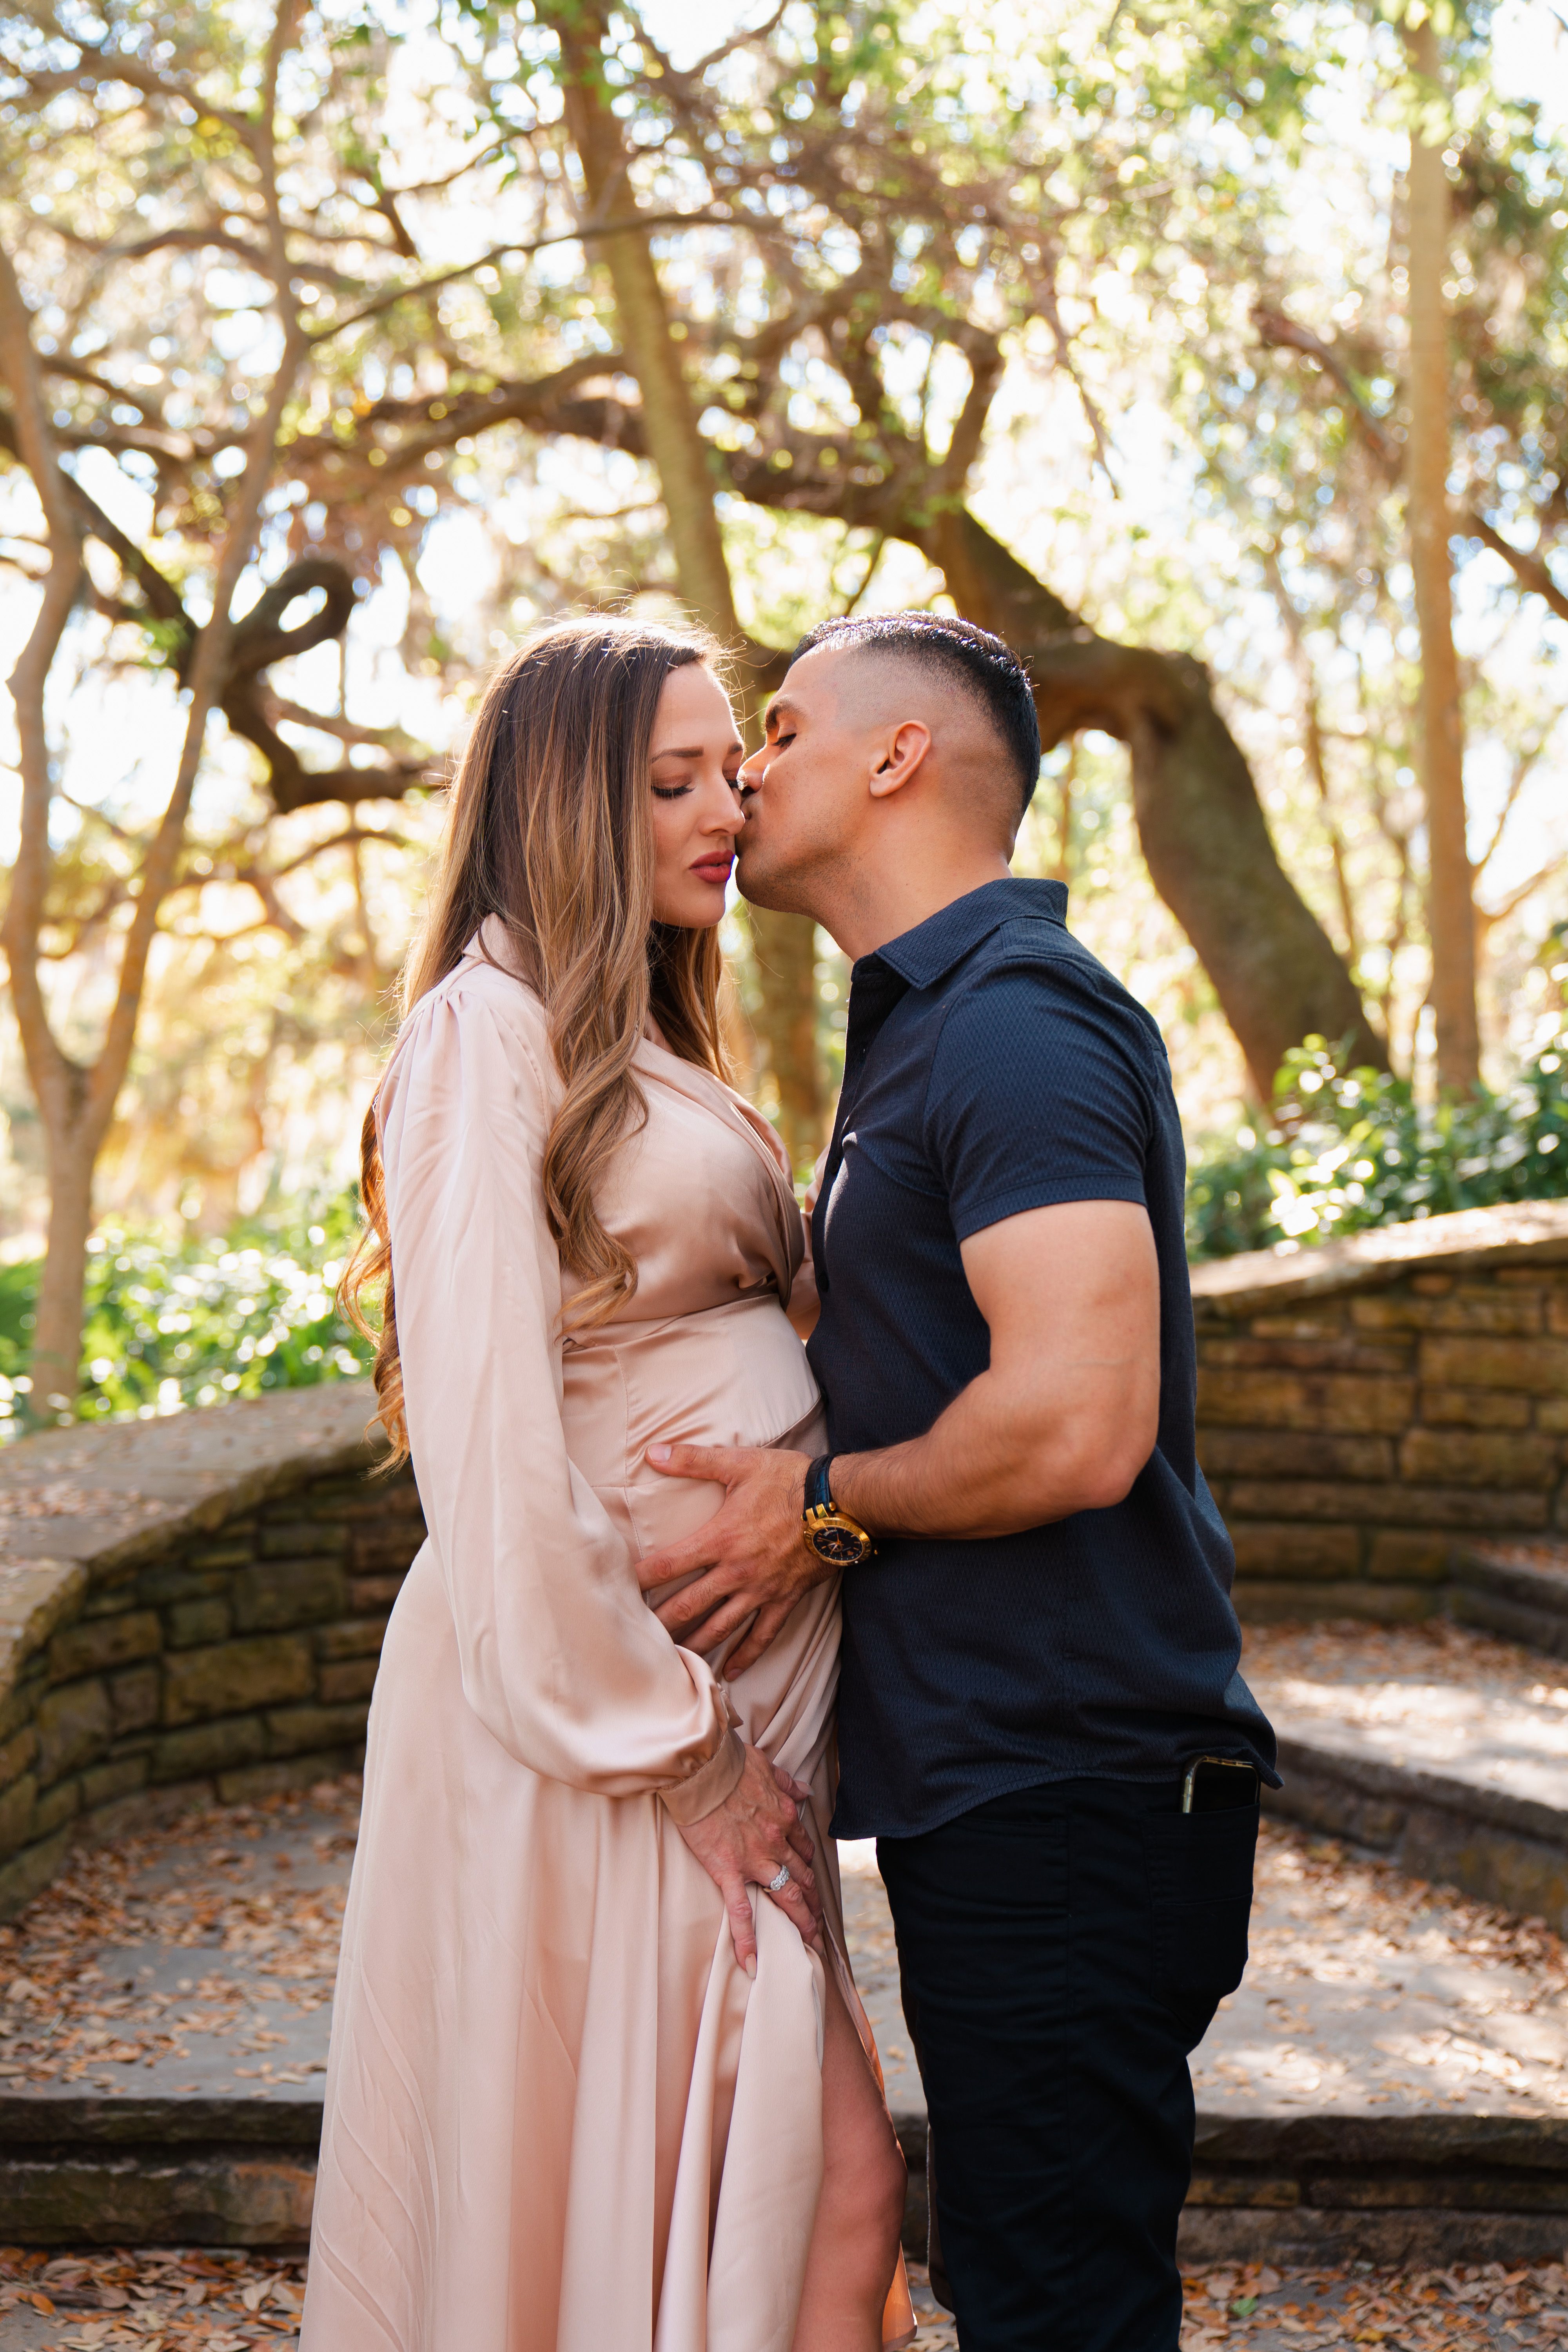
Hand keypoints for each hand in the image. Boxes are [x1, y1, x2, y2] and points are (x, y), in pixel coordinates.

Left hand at [638, 1444, 829, 1676]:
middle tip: (634, 1641)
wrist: (841, 1504)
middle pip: (687, 1605)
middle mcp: (736, 1571)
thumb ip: (692, 1459)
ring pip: (720, 1627)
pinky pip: (762, 1635)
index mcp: (720, 1539)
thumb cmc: (789, 1480)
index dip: (639, 1579)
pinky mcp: (784, 1600)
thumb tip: (651, 1450)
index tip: (617, 1591)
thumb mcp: (739, 1463)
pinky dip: (746, 1655)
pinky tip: (730, 1672)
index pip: (668, 1565)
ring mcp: (760, 1591)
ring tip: (670, 1661)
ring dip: (694, 1645)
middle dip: (659, 1624)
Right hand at [677, 1745, 821, 1974]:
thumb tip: (804, 1791)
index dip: (810, 1867)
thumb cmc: (730, 1762)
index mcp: (784, 1816)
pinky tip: (751, 1964)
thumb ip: (787, 1783)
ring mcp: (754, 1858)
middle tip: (820, 1926)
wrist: (702, 1766)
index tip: (812, 1883)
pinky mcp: (727, 1869)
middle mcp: (775, 1840)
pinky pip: (740, 1911)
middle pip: (802, 1877)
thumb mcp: (767, 1767)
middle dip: (813, 1903)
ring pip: (785, 1895)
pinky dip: (747, 1939)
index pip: (803, 1848)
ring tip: (809, 1945)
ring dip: (800, 1921)